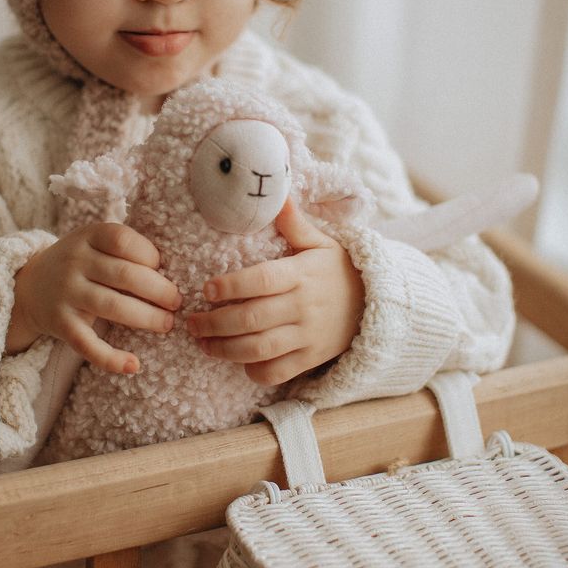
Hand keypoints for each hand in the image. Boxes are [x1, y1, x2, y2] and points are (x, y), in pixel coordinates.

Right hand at [5, 223, 180, 374]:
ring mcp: (66, 293)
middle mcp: (74, 262)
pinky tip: (133, 365)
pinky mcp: (61, 324)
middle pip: (124, 275)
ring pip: (112, 307)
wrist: (28, 287)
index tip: (163, 268)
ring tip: (167, 323)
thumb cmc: (79, 263)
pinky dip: (111, 358)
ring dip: (147, 318)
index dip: (150, 255)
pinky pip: (87, 344)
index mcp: (88, 236)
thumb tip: (170, 272)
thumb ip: (125, 249)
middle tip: (177, 302)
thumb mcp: (94, 243)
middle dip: (159, 290)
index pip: (123, 241)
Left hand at [186, 199, 363, 385]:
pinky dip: (255, 370)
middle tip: (192, 322)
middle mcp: (303, 307)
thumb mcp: (321, 242)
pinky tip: (238, 361)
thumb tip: (278, 195)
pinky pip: (278, 372)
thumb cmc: (338, 269)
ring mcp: (307, 336)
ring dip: (225, 349)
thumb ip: (295, 223)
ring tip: (203, 343)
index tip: (206, 289)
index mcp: (301, 274)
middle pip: (253, 319)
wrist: (376, 304)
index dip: (232, 286)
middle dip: (216, 323)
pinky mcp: (311, 358)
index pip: (262, 281)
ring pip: (260, 349)